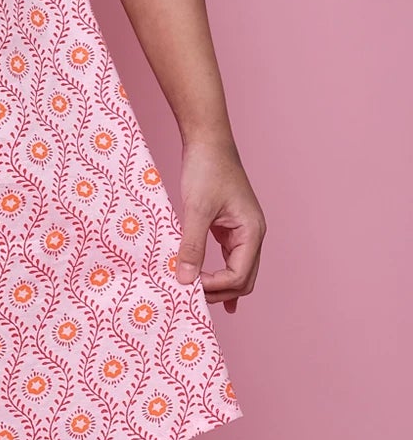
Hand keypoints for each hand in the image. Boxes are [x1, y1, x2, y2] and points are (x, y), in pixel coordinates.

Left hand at [175, 137, 264, 312]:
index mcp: (252, 232)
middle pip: (244, 279)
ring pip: (237, 271)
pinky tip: (208, 287)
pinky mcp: (229, 227)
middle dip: (219, 292)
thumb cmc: (206, 169)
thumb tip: (186, 280)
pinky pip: (228, 258)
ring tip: (195, 298)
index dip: (215, 286)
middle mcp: (253, 235)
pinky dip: (219, 275)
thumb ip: (192, 246)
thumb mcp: (196, 209)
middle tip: (190, 298)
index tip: (187, 285)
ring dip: (218, 285)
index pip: (239, 275)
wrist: (207, 141)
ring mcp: (243, 232)